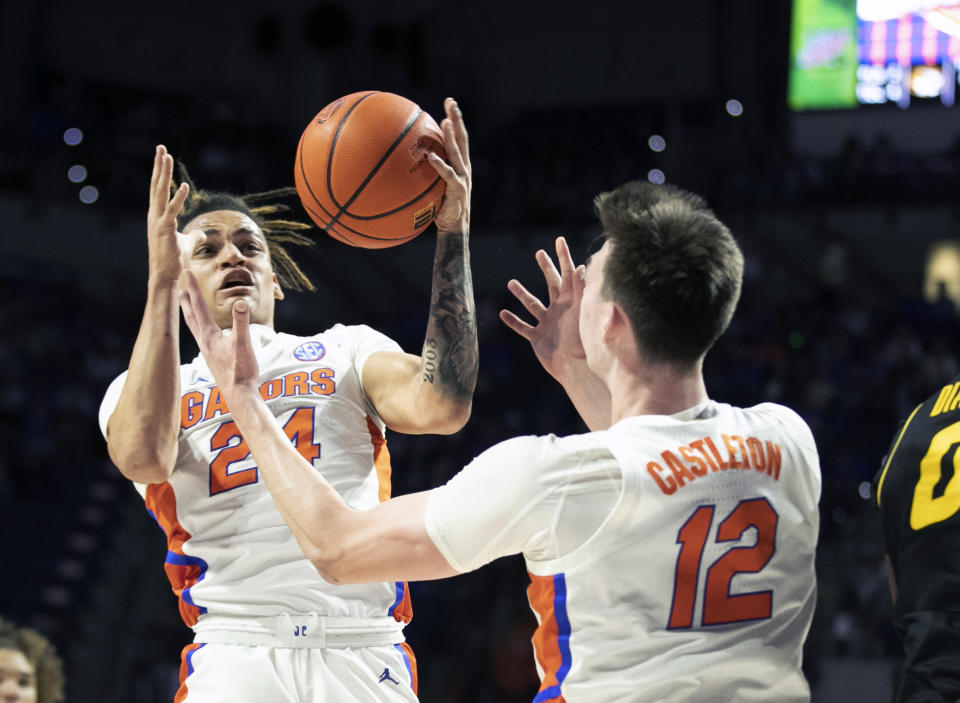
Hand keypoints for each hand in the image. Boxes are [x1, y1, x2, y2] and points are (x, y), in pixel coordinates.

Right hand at [147, 145, 190, 284]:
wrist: (166, 275)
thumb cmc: (175, 260)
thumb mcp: (187, 243)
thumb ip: (194, 235)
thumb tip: (202, 233)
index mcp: (157, 216)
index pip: (158, 190)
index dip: (160, 173)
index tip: (162, 157)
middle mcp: (154, 216)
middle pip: (156, 185)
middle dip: (159, 166)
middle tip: (161, 148)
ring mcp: (158, 222)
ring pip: (160, 192)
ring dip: (163, 173)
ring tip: (166, 156)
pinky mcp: (165, 230)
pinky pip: (172, 210)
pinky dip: (178, 198)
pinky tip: (184, 185)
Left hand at [179, 271, 260, 397]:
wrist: (238, 395)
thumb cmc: (241, 371)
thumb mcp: (244, 344)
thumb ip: (241, 322)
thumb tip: (240, 303)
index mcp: (209, 335)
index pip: (199, 307)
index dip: (193, 289)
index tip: (186, 273)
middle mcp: (204, 341)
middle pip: (191, 315)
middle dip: (185, 298)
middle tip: (179, 283)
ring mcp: (207, 350)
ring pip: (194, 326)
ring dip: (189, 311)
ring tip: (185, 303)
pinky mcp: (212, 358)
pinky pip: (201, 335)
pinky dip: (198, 325)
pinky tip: (204, 330)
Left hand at [427, 97, 470, 234]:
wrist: (453, 228)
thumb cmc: (440, 208)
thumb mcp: (433, 186)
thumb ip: (425, 171)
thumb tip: (402, 160)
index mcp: (460, 164)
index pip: (459, 137)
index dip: (456, 119)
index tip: (449, 102)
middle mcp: (464, 168)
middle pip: (462, 138)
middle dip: (457, 119)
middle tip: (451, 102)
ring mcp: (462, 178)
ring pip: (458, 152)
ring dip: (452, 136)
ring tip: (446, 121)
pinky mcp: (457, 190)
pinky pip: (448, 175)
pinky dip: (440, 165)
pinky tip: (430, 156)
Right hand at [499, 237, 587, 381]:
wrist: (574, 367)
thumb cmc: (581, 339)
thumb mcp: (580, 310)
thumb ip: (580, 289)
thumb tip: (581, 266)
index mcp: (571, 300)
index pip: (567, 273)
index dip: (563, 256)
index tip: (559, 240)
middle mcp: (559, 309)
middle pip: (551, 283)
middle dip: (546, 267)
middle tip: (539, 253)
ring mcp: (547, 323)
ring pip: (532, 304)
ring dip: (522, 293)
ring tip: (511, 283)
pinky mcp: (538, 338)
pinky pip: (523, 327)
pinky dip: (513, 321)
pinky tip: (502, 313)